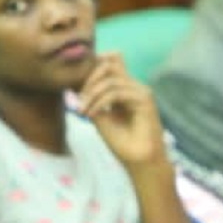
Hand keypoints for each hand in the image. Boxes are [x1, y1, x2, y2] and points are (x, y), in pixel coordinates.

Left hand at [77, 52, 166, 169]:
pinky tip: (92, 115)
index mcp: (124, 88)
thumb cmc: (121, 142)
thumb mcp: (100, 117)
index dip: (92, 67)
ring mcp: (140, 91)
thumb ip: (93, 99)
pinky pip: (116, 92)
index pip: (111, 61)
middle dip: (89, 79)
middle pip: (109, 64)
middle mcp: (133, 86)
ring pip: (110, 79)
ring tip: (83, 110)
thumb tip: (78, 87)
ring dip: (92, 94)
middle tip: (78, 99)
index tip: (77, 89)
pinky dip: (100, 102)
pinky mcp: (145, 99)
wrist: (138, 161)